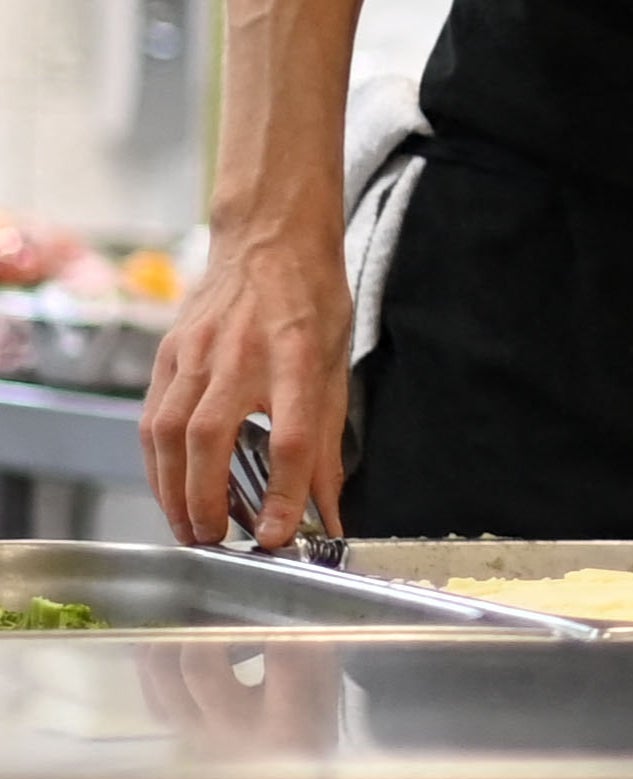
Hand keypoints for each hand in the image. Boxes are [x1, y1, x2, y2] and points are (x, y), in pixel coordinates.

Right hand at [140, 220, 354, 546]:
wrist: (268, 238)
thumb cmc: (311, 303)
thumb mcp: (336, 368)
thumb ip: (329, 444)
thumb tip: (330, 512)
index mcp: (297, 357)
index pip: (293, 437)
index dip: (287, 491)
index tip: (281, 533)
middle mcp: (241, 355)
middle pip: (211, 437)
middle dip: (208, 499)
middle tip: (216, 539)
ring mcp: (196, 351)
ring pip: (168, 431)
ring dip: (172, 488)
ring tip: (188, 526)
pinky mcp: (169, 352)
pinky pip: (151, 416)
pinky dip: (155, 462)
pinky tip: (167, 488)